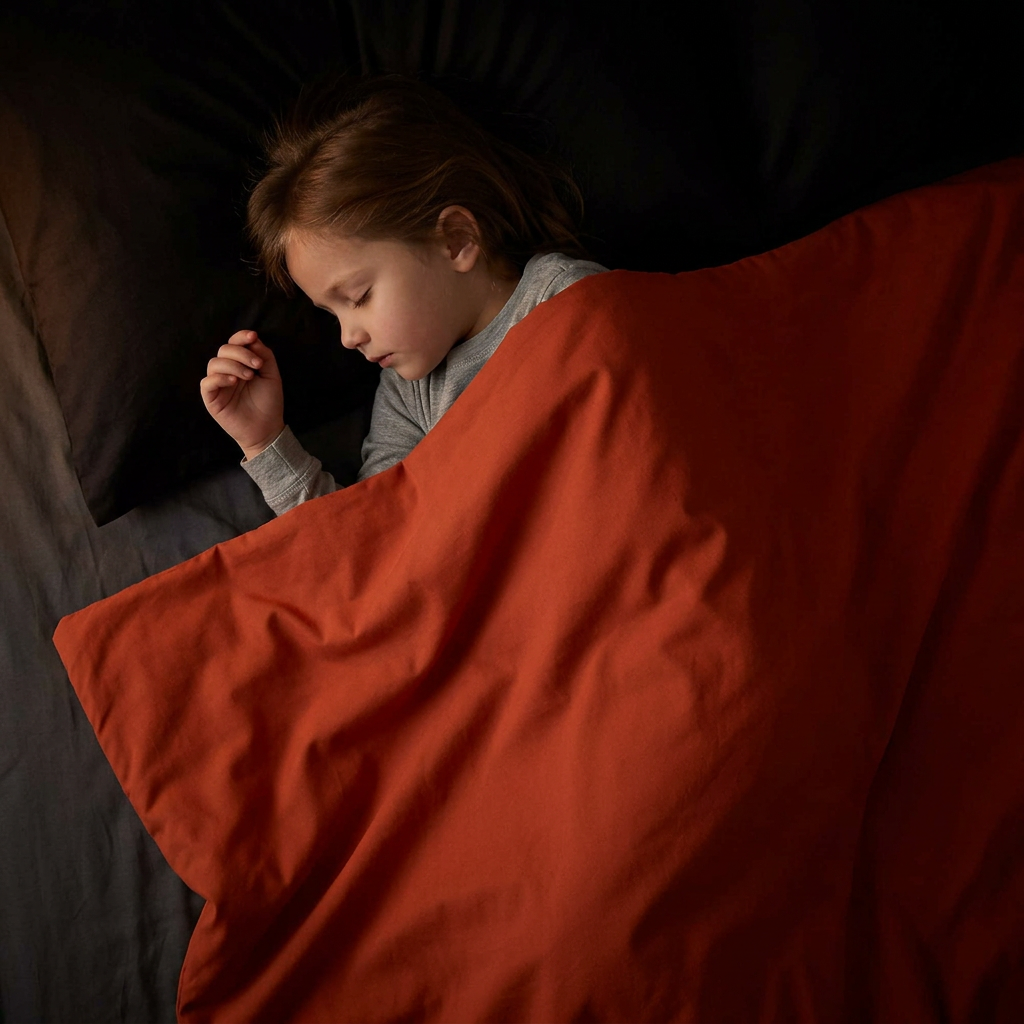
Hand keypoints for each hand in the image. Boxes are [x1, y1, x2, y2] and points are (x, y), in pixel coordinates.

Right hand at [201, 330, 284, 460]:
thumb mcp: (272, 375)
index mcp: (240, 364)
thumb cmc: (269, 403)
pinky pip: (207, 382)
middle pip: (223, 350)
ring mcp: (218, 385)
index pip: (234, 343)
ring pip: (214, 363)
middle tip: (257, 365)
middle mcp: (227, 372)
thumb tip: (253, 339)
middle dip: (241, 353)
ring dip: (233, 365)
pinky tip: (234, 382)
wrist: (267, 429)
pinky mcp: (211, 398)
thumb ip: (265, 355)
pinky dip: (220, 378)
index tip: (253, 336)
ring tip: (249, 376)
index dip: (240, 337)